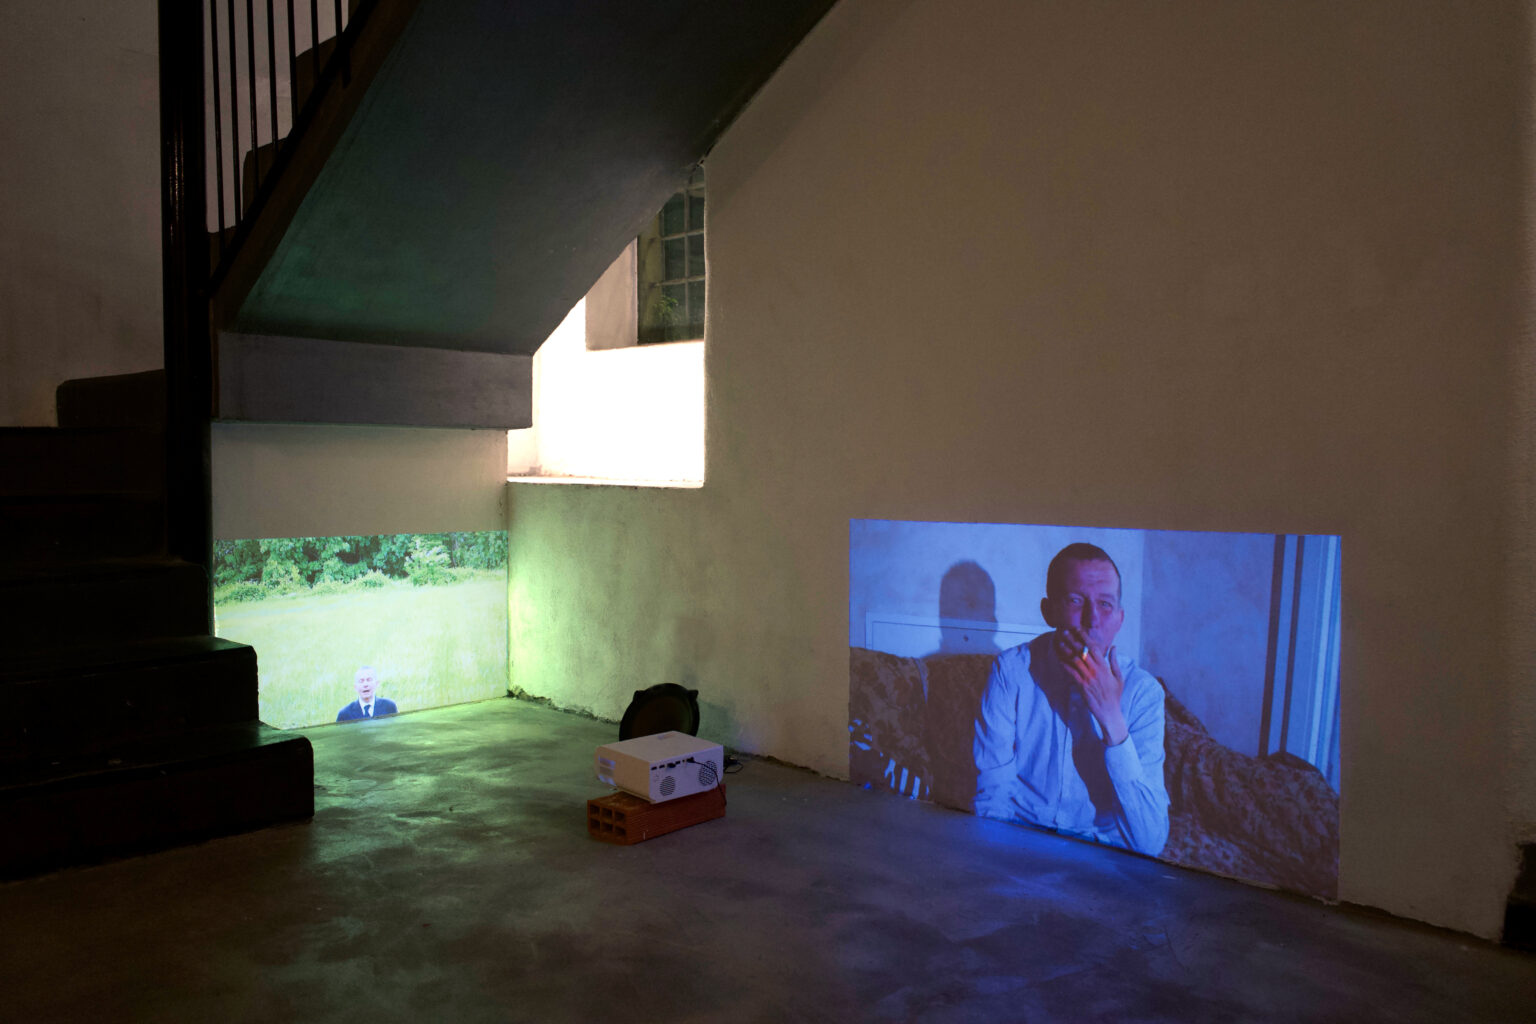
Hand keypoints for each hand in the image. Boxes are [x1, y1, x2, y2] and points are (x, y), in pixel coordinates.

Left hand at [1055, 629, 1128, 745]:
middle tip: (1064, 632)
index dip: (1085, 637)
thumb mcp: (1119, 676)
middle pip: (1082, 651)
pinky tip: (1059, 658)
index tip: (1078, 629)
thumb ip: (1115, 661)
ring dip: (1066, 650)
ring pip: (1075, 660)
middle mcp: (1096, 670)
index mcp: (1105, 666)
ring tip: (1059, 642)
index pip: (1094, 647)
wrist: (1109, 711)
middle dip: (1072, 640)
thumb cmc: (1115, 694)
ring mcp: (1088, 678)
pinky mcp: (1081, 686)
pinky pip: (1071, 673)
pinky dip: (1064, 664)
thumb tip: (1114, 647)